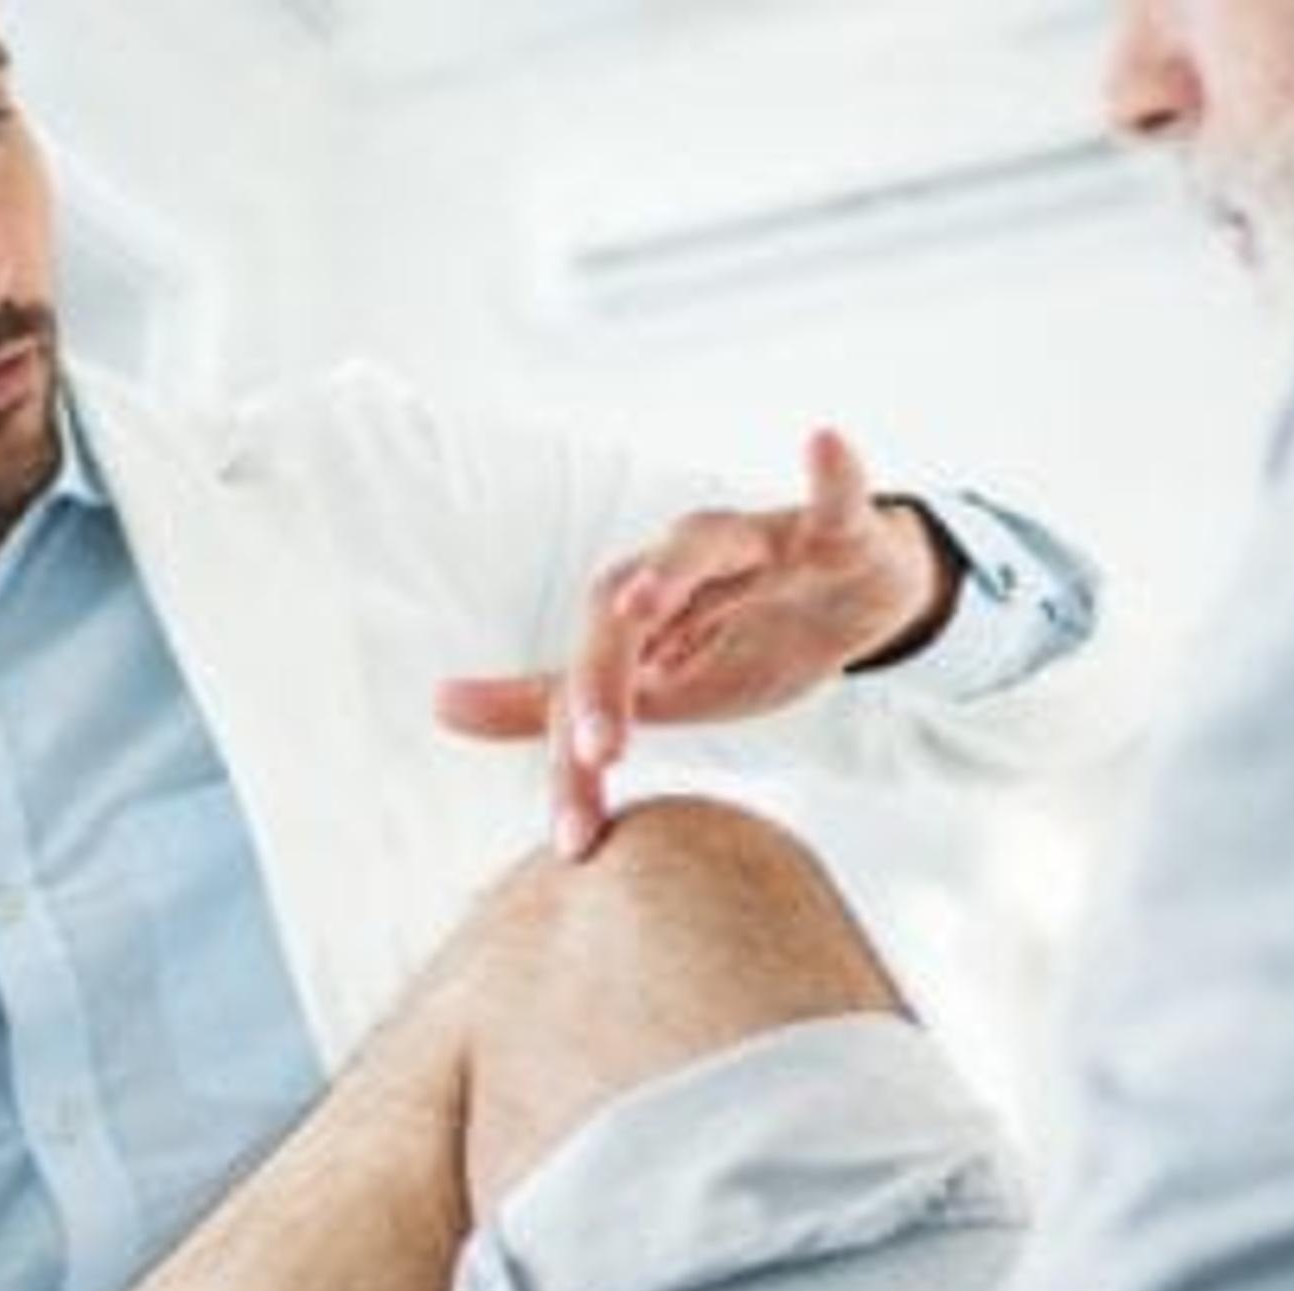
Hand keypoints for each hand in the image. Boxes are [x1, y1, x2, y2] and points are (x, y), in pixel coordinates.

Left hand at [433, 428, 956, 858]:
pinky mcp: (831, 531)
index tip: (574, 843)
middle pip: (624, 612)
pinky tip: (821, 444)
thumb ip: (553, 700)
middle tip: (598, 751)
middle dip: (605, 681)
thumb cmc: (743, 638)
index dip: (573, 763)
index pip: (587, 686)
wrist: (855, 599)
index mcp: (641, 611)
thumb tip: (439, 705)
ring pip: (699, 543)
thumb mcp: (654, 689)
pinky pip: (832, 499)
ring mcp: (755, 544)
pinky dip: (830, 474)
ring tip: (637, 604)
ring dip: (667, 570)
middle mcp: (683, 567)